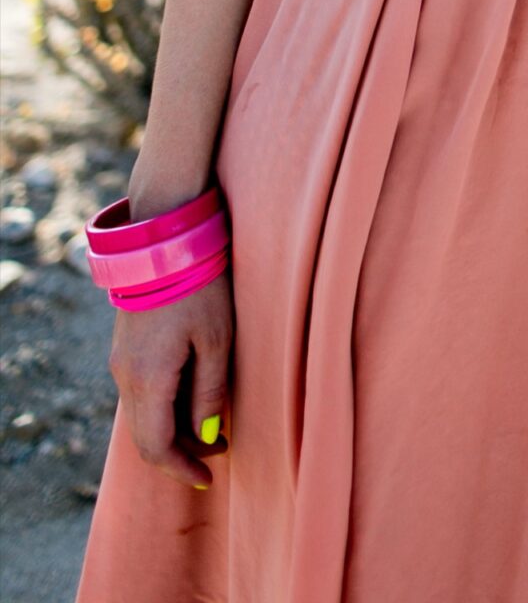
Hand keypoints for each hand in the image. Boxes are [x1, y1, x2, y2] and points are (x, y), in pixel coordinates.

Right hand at [106, 267, 233, 489]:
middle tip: (217, 452)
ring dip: (173, 429)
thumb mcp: (216, 341)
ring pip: (142, 415)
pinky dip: (163, 407)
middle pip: (145, 437)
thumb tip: (207, 435)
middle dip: (180, 453)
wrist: (163, 240)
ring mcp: (120, 361)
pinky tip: (191, 396)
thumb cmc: (198, 286)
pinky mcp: (124, 347)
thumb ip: (209, 392)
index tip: (209, 476)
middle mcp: (124, 376)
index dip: (182, 468)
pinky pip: (140, 393)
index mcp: (147, 380)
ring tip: (212, 425)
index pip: (157, 447)